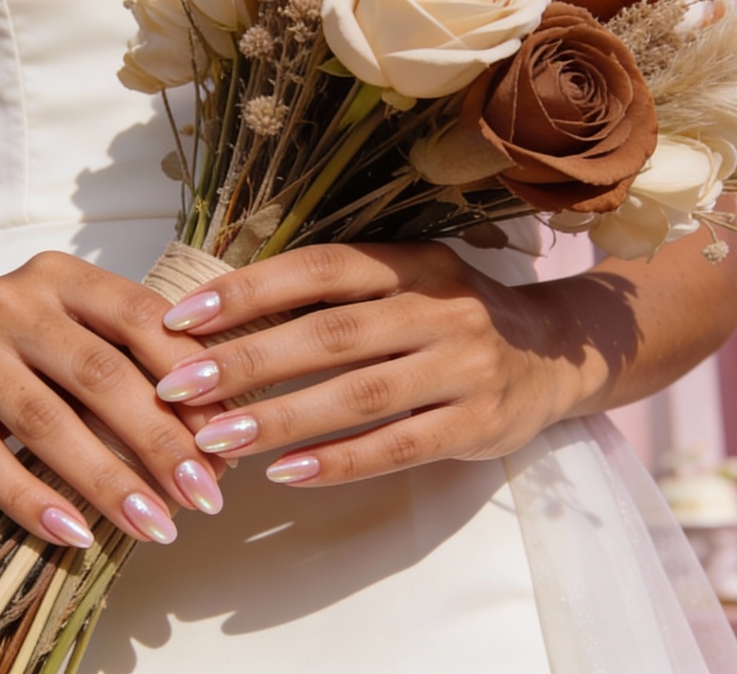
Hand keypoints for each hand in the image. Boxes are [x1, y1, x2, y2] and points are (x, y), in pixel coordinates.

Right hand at [0, 251, 224, 545]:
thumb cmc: (26, 337)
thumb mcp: (77, 320)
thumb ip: (134, 357)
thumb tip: (214, 429)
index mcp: (64, 277)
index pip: (138, 317)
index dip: (187, 373)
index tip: (224, 431)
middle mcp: (14, 306)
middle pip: (99, 376)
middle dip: (160, 441)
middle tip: (205, 493)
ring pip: (47, 424)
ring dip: (107, 482)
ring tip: (156, 525)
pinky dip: (34, 503)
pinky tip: (78, 535)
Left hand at [154, 242, 588, 485]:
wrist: (557, 354)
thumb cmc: (450, 317)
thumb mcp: (406, 283)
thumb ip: (336, 293)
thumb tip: (225, 315)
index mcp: (412, 262)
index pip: (320, 268)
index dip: (248, 290)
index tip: (180, 319)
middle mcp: (440, 307)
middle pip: (331, 333)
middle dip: (248, 361)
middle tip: (179, 387)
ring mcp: (465, 366)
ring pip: (361, 394)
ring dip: (282, 417)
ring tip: (216, 438)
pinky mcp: (478, 423)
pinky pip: (399, 446)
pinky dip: (339, 461)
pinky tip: (286, 473)